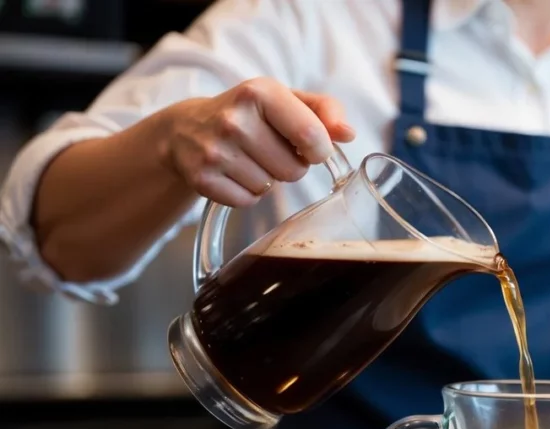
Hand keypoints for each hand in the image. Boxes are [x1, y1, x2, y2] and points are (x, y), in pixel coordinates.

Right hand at [160, 77, 355, 206]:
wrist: (186, 129)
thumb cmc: (250, 114)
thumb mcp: (285, 100)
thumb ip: (324, 111)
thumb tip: (348, 134)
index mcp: (260, 92)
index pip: (312, 135)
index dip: (320, 150)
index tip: (311, 148)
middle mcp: (234, 119)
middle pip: (294, 170)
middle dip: (290, 165)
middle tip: (271, 150)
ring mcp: (214, 150)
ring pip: (270, 187)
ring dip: (267, 178)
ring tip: (250, 159)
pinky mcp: (202, 178)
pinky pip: (247, 201)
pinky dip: (247, 193)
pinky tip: (235, 172)